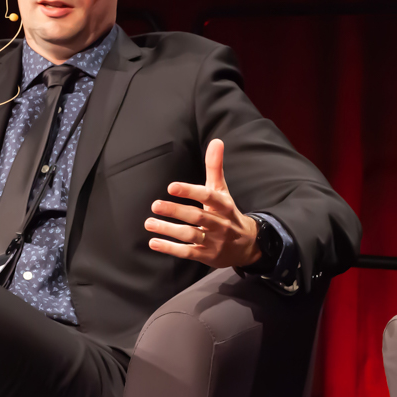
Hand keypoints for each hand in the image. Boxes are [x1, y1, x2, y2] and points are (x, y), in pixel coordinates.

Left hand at [144, 139, 260, 268]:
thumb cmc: (228, 213)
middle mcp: (220, 223)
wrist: (248, 245)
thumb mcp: (223, 191)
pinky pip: (188, 252)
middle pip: (197, 216)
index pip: (208, 196)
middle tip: (155, 205)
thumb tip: (216, 141)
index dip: (190, 191)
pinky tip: (153, 243)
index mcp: (223, 205)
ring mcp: (213, 241)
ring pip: (190, 235)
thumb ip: (215, 167)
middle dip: (175, 210)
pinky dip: (170, 248)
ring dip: (168, 230)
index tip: (171, 187)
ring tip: (148, 223)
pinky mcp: (207, 255)